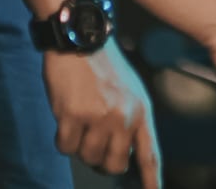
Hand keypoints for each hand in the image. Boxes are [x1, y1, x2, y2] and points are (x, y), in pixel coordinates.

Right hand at [43, 43, 159, 188]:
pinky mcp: (74, 115)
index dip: (151, 179)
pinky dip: (64, 138)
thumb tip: (125, 153)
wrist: (80, 39)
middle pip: (114, 164)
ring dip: (80, 145)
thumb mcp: (131, 91)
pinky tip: (67, 117)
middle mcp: (124, 117)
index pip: (149, 154)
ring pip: (87, 157)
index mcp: (141, 111)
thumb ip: (131, 121)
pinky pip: (66, 147)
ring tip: (81, 121)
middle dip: (102, 160)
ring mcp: (99, 117)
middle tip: (94, 141)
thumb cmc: (103, 66)